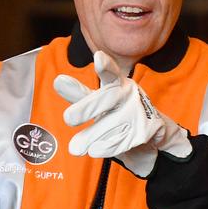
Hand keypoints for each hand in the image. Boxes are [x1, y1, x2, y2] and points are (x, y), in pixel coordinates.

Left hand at [53, 50, 190, 175]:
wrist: (150, 132)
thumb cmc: (117, 112)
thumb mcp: (97, 101)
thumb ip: (78, 93)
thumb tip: (57, 81)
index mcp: (116, 83)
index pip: (110, 73)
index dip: (105, 66)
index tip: (98, 57)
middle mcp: (128, 94)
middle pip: (107, 99)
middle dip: (87, 108)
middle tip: (68, 119)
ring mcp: (138, 112)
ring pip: (112, 123)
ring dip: (92, 136)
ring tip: (75, 148)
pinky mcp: (145, 130)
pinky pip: (122, 140)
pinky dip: (107, 146)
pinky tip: (95, 150)